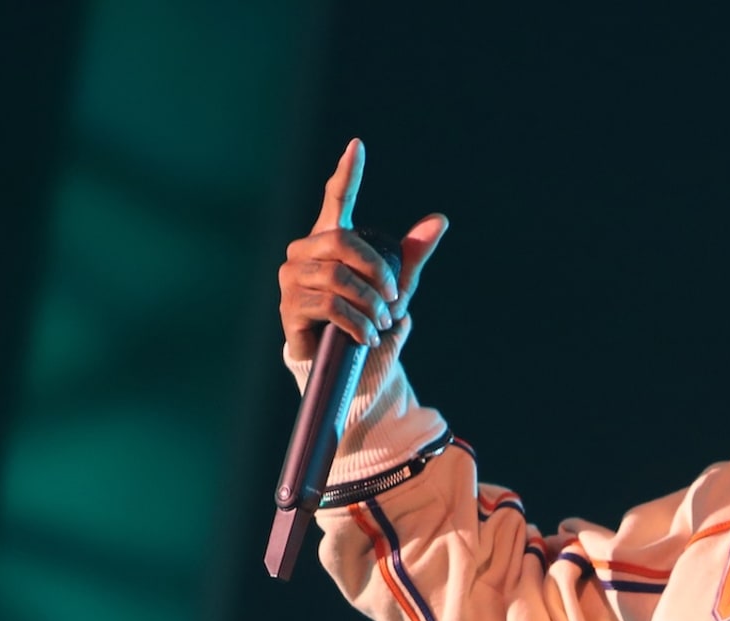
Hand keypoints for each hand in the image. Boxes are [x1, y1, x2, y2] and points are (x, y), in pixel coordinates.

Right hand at [277, 139, 447, 360]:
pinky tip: (365, 336)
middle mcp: (305, 252)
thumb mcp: (397, 286)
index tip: (357, 146)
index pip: (336, 199)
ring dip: (370, 304)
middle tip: (394, 300)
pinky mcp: (289, 306)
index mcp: (332, 240)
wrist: (348, 364)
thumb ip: (413, 254)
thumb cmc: (368, 317)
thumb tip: (440, 219)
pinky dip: (357, 323)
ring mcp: (293, 277)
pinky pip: (331, 306)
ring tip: (380, 323)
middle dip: (377, 272)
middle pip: (344, 242)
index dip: (347, 175)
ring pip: (340, 278)